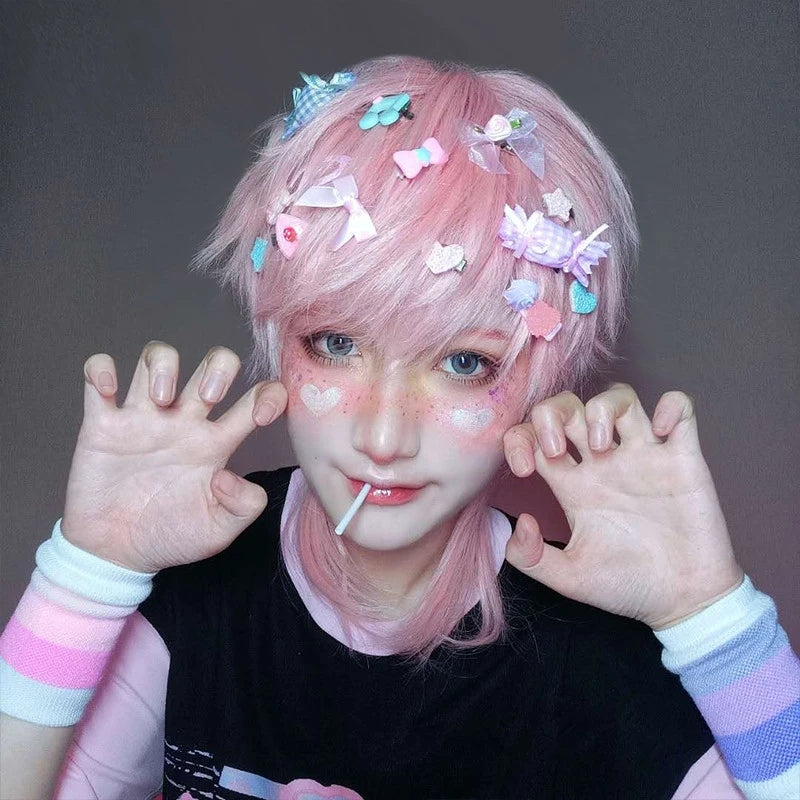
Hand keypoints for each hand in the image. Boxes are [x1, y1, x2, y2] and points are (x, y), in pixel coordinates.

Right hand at [60, 341, 286, 572]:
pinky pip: (98, 376)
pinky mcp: (103, 424)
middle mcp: (186, 421)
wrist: (116, 555)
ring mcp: (144, 418)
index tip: (261, 417)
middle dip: (218, 367)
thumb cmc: (171, 537)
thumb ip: (243, 506)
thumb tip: (231, 477)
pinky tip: (108, 388)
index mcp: (217, 442)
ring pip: (159, 357)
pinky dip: (100, 368)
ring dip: (163, 365)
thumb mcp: (219, 531)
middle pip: (214, 363)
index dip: (270, 394)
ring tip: (160, 401)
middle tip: (208, 397)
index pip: (256, 397)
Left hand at [502, 383, 743, 629]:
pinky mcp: (683, 458)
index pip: (534, 436)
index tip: (524, 470)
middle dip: (553, 415)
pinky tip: (660, 433)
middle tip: (560, 450)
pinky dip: (671, 406)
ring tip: (603, 445)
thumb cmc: (627, 587)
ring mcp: (644, 456)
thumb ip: (531, 559)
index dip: (519, 440)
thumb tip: (521, 522)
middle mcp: (604, 462)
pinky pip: (680, 409)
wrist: (683, 602)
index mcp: (574, 484)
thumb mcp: (569, 578)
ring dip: (603, 408)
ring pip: (619, 397)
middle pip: (569, 405)